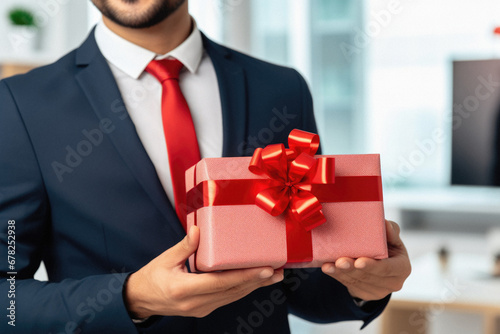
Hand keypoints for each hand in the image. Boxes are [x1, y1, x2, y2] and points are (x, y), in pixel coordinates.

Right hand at [124, 226, 283, 318]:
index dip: (244, 276)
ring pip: (232, 297)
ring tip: (273, 277)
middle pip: (232, 292)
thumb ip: (184, 246)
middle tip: (278, 271)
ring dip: (253, 287)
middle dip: (257, 281)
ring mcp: (200, 309)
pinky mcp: (203, 310)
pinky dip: (242, 290)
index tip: (264, 269)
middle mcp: (196, 303)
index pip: (221, 283)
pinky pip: (227, 299)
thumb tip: (198, 230)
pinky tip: (253, 282)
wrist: (139, 300)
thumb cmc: (151, 277)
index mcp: (184, 289)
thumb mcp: (165, 259)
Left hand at [321, 220, 410, 300]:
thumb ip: (390, 231)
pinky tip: (328, 269)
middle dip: (352, 269)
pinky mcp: (365, 294)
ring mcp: (378, 291)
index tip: (358, 261)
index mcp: (402, 267)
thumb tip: (384, 223)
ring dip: (340, 273)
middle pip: (368, 276)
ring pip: (356, 281)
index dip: (372, 266)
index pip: (387, 268)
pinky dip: (337, 276)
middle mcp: (393, 282)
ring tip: (328, 265)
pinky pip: (349, 285)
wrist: (381, 262)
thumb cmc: (387, 245)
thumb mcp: (392, 238)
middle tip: (339, 261)